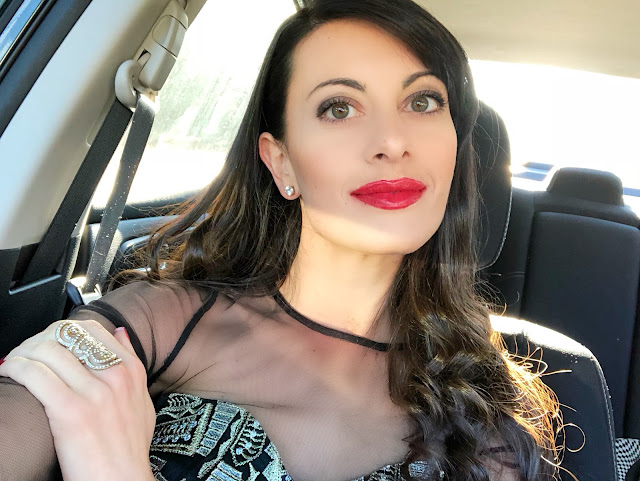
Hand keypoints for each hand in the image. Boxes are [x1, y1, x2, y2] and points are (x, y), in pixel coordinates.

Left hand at [0, 320, 155, 480]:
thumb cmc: (128, 448)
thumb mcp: (142, 401)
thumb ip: (134, 365)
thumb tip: (120, 333)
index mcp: (131, 371)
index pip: (91, 329)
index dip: (62, 331)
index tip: (48, 343)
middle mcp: (115, 376)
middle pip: (67, 335)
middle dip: (39, 339)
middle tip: (25, 352)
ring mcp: (94, 393)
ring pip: (48, 350)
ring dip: (23, 352)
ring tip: (13, 363)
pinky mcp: (71, 411)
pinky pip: (35, 374)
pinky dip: (16, 368)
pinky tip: (9, 374)